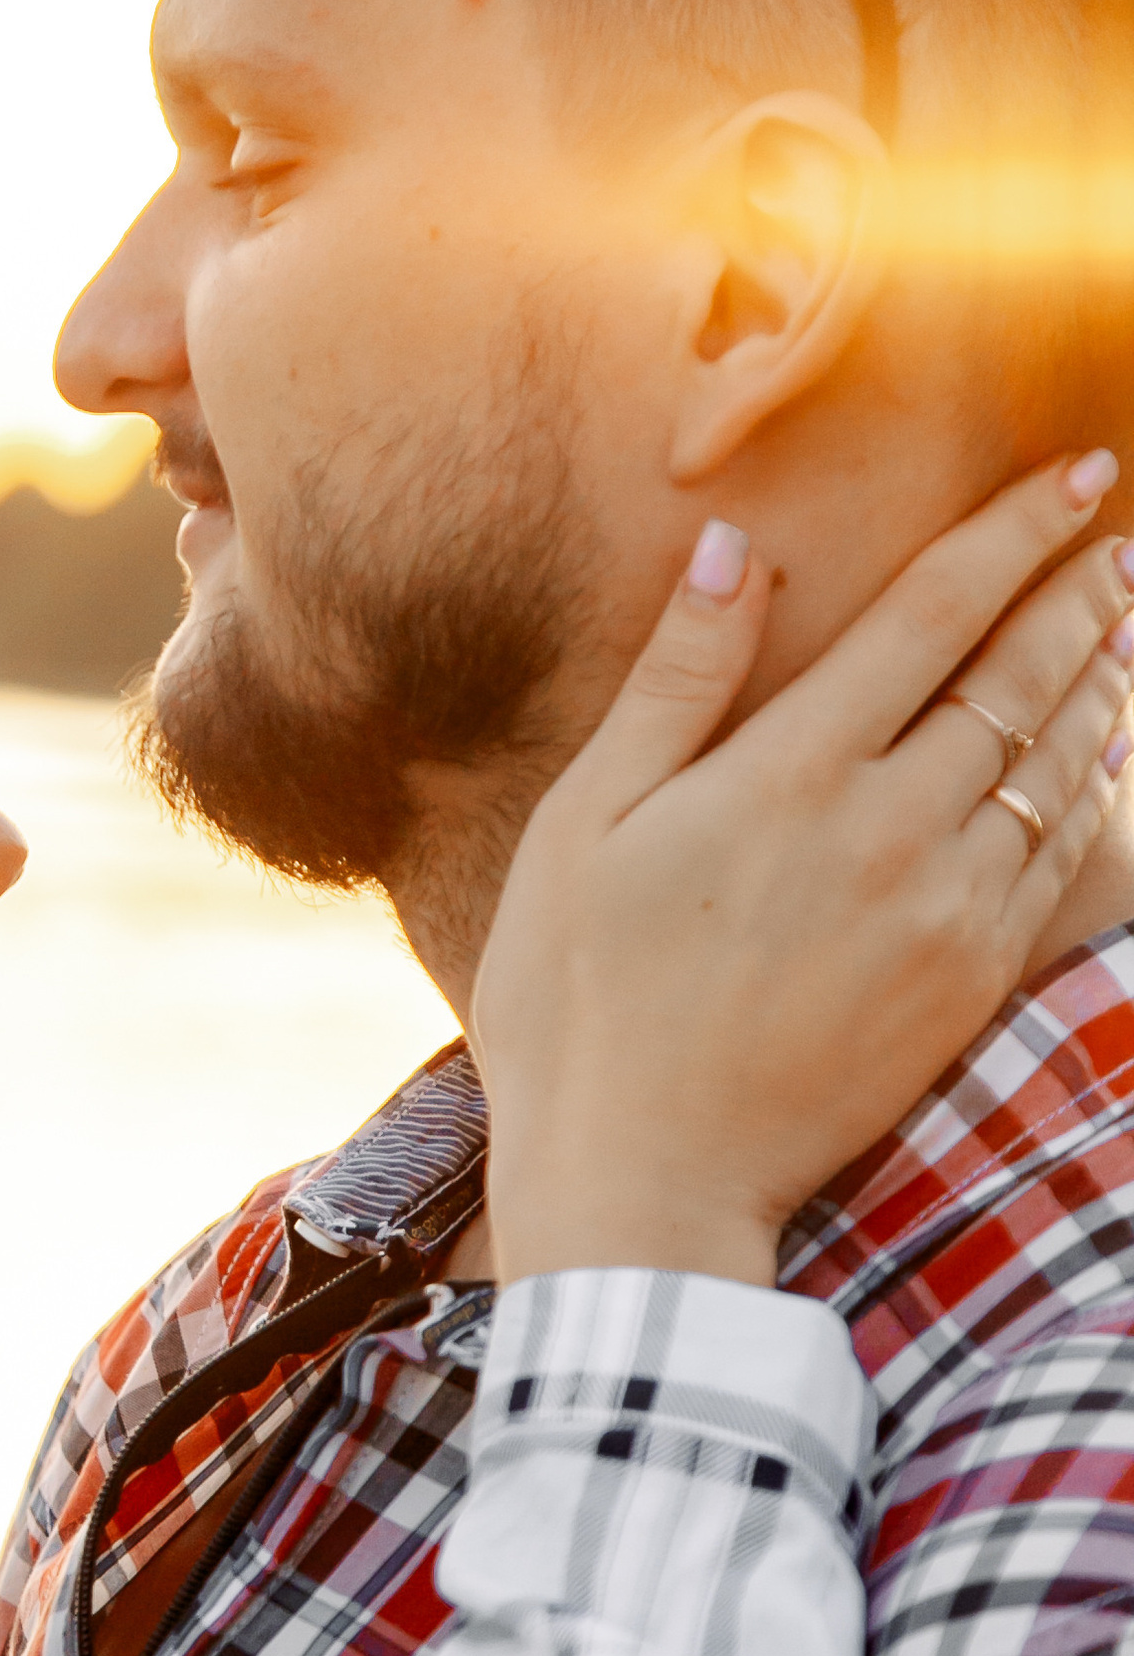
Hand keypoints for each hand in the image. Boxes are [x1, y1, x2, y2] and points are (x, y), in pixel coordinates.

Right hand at [475, 454, 1133, 1287]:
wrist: (643, 1180)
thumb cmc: (576, 1001)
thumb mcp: (582, 826)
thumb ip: (674, 684)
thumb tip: (733, 549)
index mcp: (788, 773)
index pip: (936, 613)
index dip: (1017, 532)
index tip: (1076, 475)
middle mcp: (889, 830)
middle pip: (1021, 677)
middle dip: (1081, 593)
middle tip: (1119, 538)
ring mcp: (943, 912)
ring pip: (1059, 765)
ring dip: (1100, 682)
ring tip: (1123, 625)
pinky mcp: (969, 983)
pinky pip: (1059, 859)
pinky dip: (1091, 789)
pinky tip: (1095, 759)